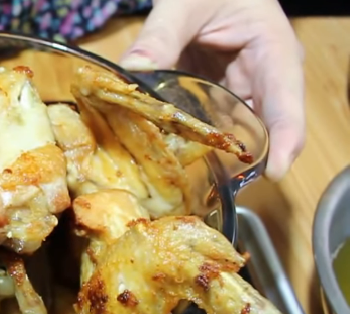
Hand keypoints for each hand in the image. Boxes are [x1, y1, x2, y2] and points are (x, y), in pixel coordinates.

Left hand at [120, 0, 303, 181]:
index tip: (273, 174)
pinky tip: (171, 156)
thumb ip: (161, 35)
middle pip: (263, 130)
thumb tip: (134, 69)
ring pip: (235, 134)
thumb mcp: (184, 4)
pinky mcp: (220, 99)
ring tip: (188, 180)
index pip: (286, 103)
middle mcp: (265, 80)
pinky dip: (194, 142)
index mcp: (273, 53)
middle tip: (212, 188)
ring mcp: (243, 92)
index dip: (284, 142)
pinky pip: (211, 127)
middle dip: (242, 161)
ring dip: (214, 157)